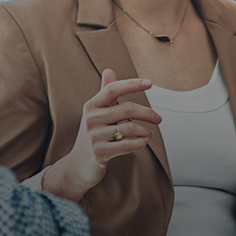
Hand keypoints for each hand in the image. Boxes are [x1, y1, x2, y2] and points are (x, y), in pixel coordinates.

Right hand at [46, 69, 160, 200]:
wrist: (77, 165)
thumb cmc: (92, 135)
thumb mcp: (96, 113)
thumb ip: (105, 92)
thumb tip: (109, 70)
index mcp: (91, 105)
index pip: (113, 89)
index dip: (132, 84)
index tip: (150, 82)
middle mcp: (91, 118)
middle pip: (127, 108)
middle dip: (147, 113)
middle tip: (158, 118)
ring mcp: (94, 136)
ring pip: (129, 128)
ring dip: (145, 131)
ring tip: (149, 133)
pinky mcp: (99, 152)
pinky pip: (127, 145)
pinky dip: (140, 143)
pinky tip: (144, 142)